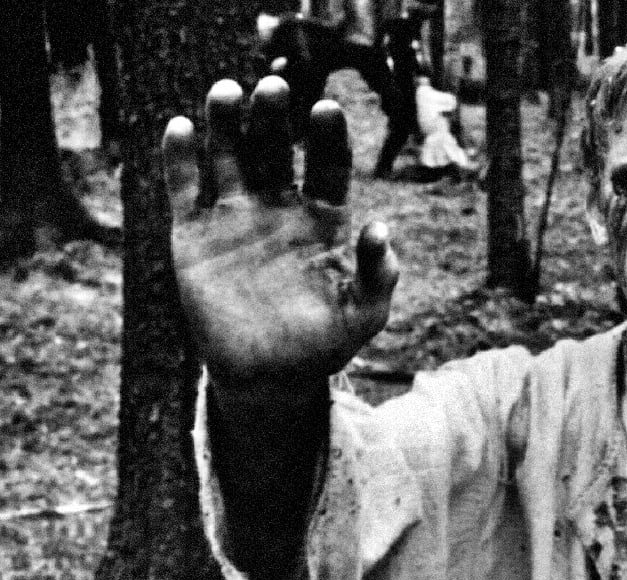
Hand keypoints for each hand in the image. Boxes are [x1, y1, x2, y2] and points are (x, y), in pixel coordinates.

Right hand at [165, 77, 397, 388]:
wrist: (269, 378)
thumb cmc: (324, 345)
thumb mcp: (363, 314)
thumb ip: (377, 274)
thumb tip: (380, 228)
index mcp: (323, 218)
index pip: (327, 164)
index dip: (327, 137)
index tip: (327, 110)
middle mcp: (279, 206)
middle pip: (275, 148)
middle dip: (274, 117)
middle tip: (274, 87)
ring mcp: (234, 217)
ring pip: (229, 156)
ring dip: (226, 122)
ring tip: (227, 92)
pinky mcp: (193, 235)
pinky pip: (183, 189)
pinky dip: (179, 158)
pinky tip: (181, 128)